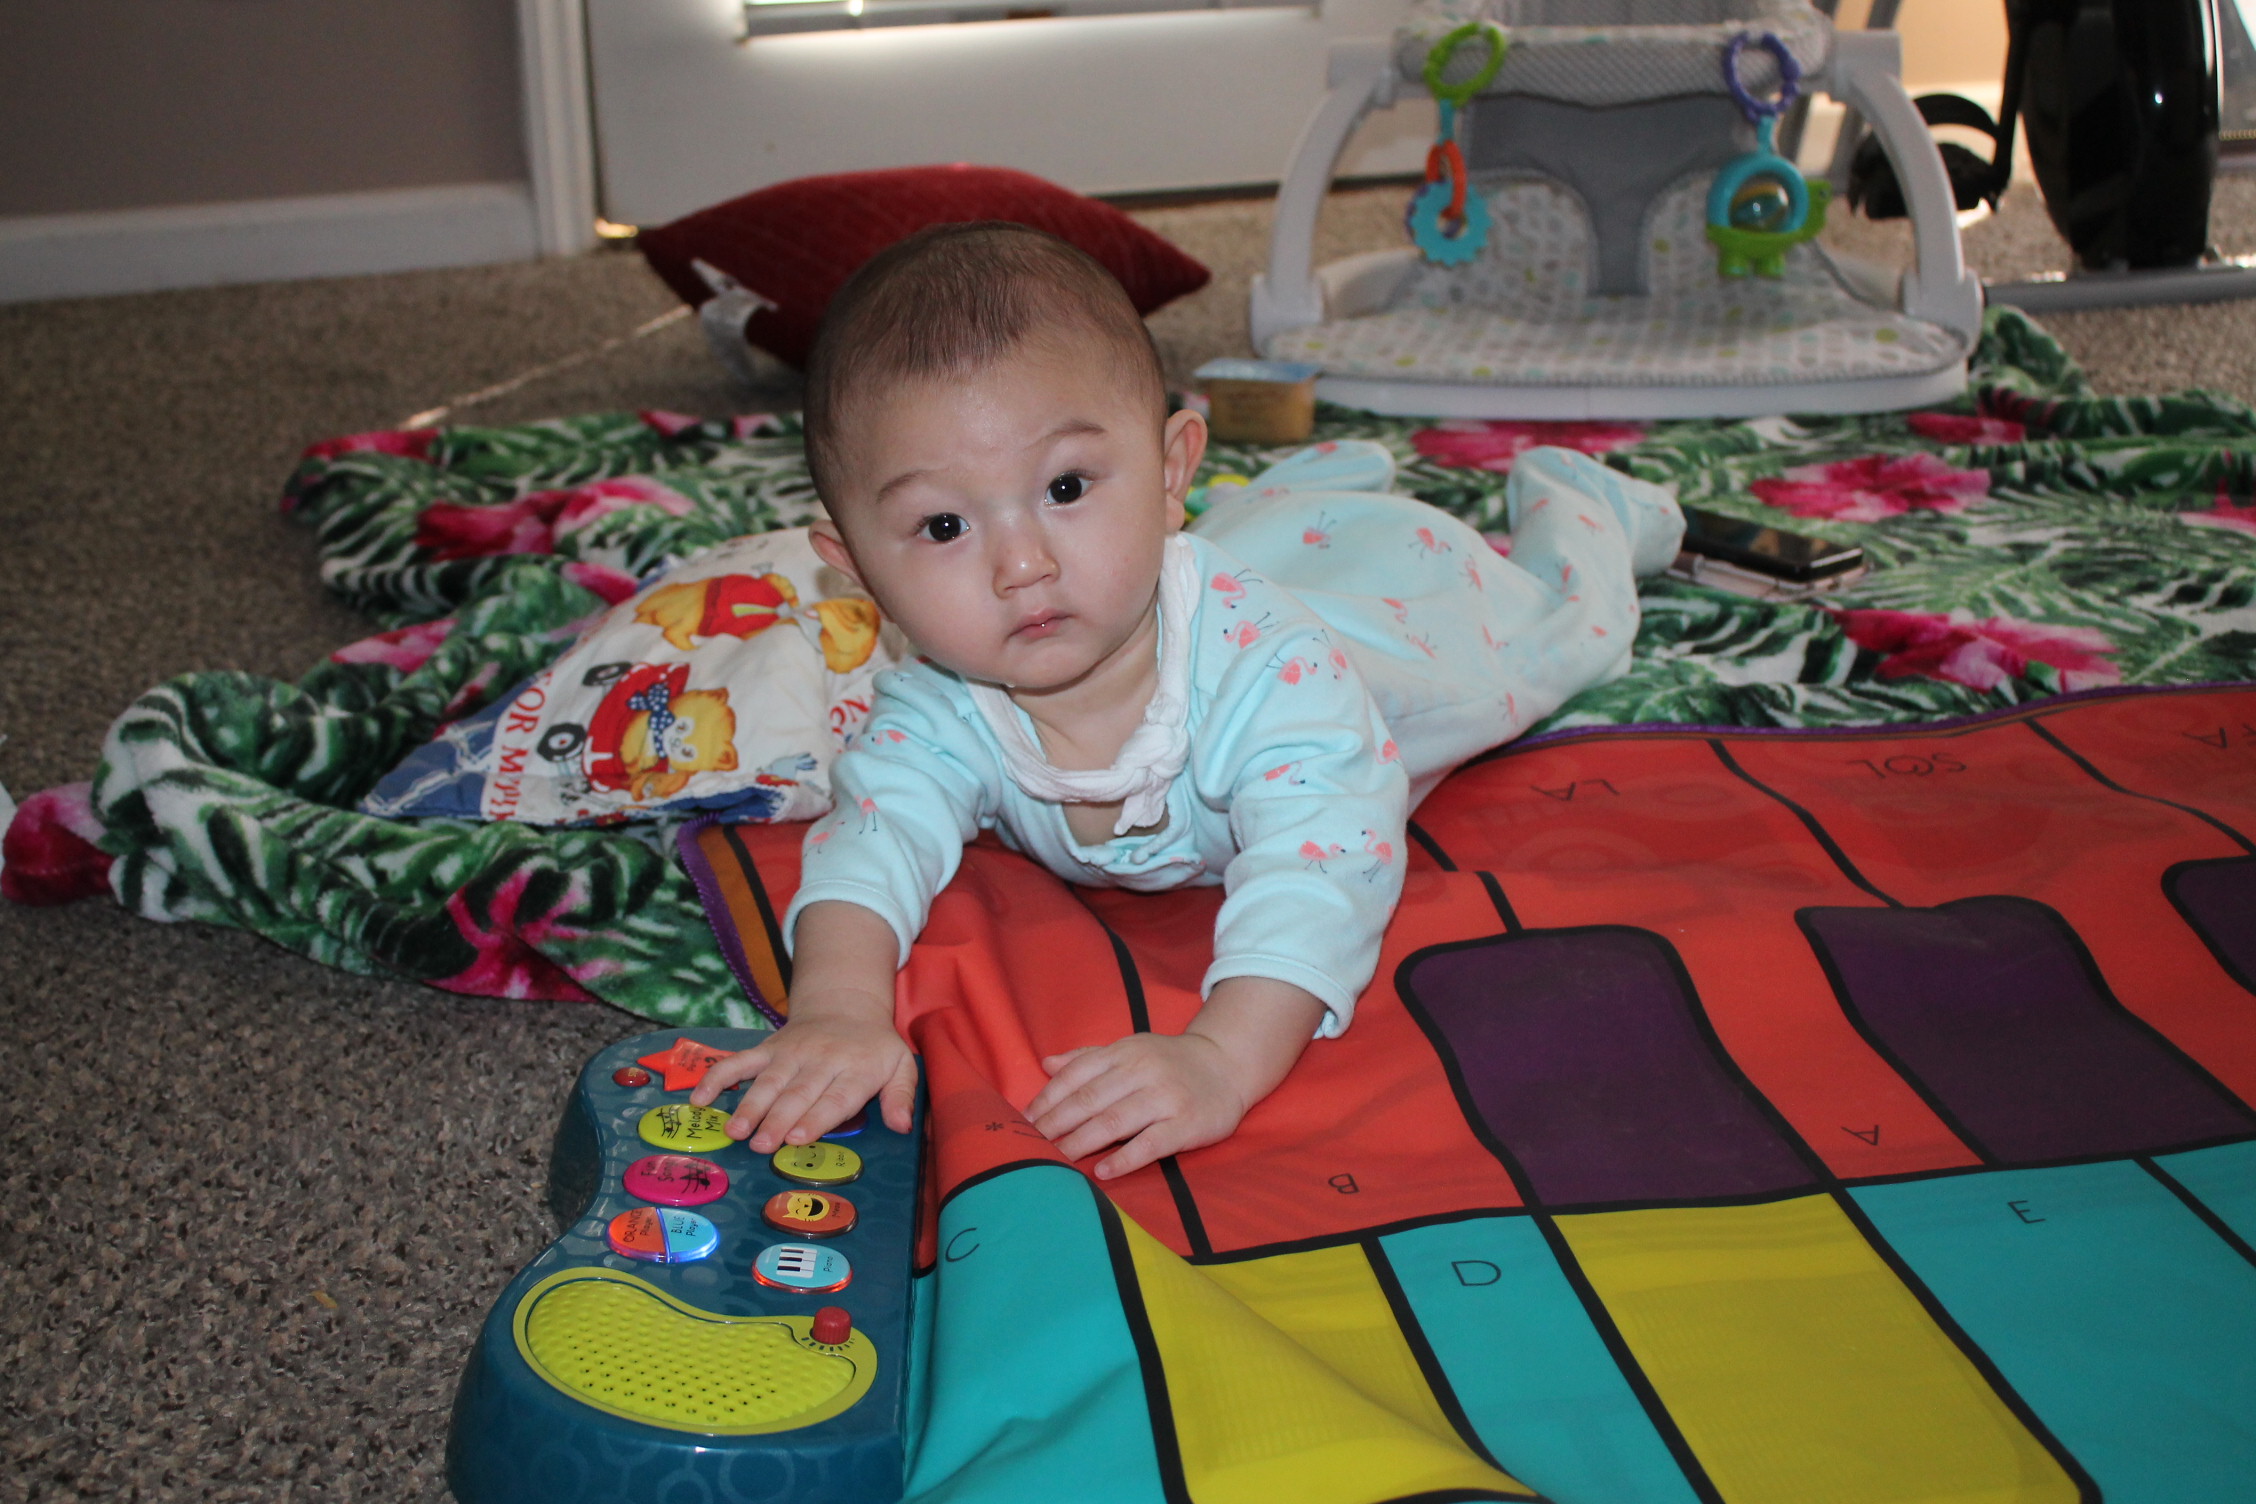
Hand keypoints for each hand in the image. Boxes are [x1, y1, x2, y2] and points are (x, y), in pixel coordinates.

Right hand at [689, 988, 916, 1152]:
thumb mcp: (901, 1066)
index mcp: (856, 1068)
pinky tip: (699, 1099)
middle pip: (797, 1093)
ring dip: (749, 1106)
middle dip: (777, 1119)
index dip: (816, 1118)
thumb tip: (904, 1126)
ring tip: (734, 1131)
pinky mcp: (768, 1047)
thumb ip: (902, 1096)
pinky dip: (717, 1077)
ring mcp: (790, 1053)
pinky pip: (739, 1061)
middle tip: (761, 1145)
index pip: (835, 1096)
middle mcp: (821, 1059)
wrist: (846, 1006)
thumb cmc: (874, 1048)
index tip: (797, 1138)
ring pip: (767, 1081)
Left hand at [1026, 975, 1328, 1178]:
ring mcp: (1165, 1098)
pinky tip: (1103, 1171)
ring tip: (1056, 1159)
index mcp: (1124, 1052)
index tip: (1023, 1122)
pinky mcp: (1187, 1124)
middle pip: (1089, 1100)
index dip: (1047, 1100)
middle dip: (1055, 1125)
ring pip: (1114, 1122)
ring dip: (1080, 1143)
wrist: (1227, 1066)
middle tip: (1030, 1146)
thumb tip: (1046, 1064)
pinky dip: (1124, 1158)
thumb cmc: (1170, 1062)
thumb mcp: (1131, 1049)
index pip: (1076, 1076)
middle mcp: (1142, 1071)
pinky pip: (1150, 1144)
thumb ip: (1088, 1058)